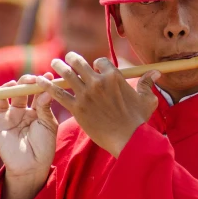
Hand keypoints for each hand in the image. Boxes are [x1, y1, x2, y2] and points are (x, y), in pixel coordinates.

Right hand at [0, 74, 58, 198]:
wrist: (33, 166)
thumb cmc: (44, 146)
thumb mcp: (48, 124)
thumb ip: (45, 107)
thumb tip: (46, 89)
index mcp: (34, 110)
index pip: (34, 91)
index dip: (40, 82)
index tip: (48, 77)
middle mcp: (19, 111)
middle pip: (18, 90)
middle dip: (24, 82)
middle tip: (31, 79)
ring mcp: (6, 118)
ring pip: (1, 97)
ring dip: (5, 88)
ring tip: (13, 86)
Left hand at [37, 52, 160, 157]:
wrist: (128, 139)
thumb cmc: (138, 120)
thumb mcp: (146, 99)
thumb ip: (148, 83)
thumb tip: (156, 72)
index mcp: (113, 76)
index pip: (99, 61)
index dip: (96, 64)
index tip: (94, 68)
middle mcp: (98, 82)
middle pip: (79, 63)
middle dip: (72, 59)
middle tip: (67, 59)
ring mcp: (86, 95)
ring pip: (67, 75)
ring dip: (59, 67)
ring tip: (54, 64)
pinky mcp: (76, 109)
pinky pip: (59, 94)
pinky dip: (48, 87)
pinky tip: (41, 82)